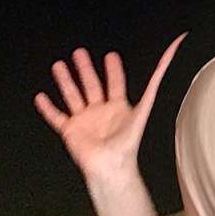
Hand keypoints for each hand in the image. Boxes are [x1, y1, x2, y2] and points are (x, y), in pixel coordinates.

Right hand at [35, 33, 186, 178]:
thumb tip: (174, 49)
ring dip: (65, 81)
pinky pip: (56, 117)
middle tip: (79, 53)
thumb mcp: (146, 104)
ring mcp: (85, 121)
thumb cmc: (129, 141)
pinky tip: (41, 96)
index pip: (115, 83)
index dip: (114, 70)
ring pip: (73, 96)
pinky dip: (48, 108)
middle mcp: (101, 112)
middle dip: (86, 69)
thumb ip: (157, 77)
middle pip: (92, 85)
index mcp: (119, 107)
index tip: (111, 56)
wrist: (111, 166)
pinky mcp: (70, 131)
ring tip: (58, 66)